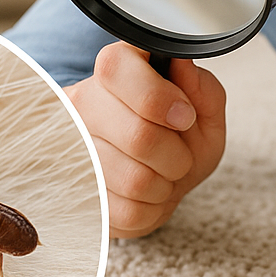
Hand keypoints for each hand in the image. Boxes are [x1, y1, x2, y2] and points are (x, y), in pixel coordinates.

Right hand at [66, 41, 226, 237]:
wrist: (158, 185)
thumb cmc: (180, 141)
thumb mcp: (204, 112)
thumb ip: (202, 88)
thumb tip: (182, 64)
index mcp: (116, 71)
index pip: (115, 68)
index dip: (157, 97)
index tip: (184, 116)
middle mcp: (82, 104)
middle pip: (137, 135)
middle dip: (176, 154)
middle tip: (179, 152)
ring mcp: (71, 150)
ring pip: (135, 179)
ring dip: (165, 183)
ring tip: (162, 173)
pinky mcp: (75, 192)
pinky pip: (127, 211)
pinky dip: (151, 208)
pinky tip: (146, 194)